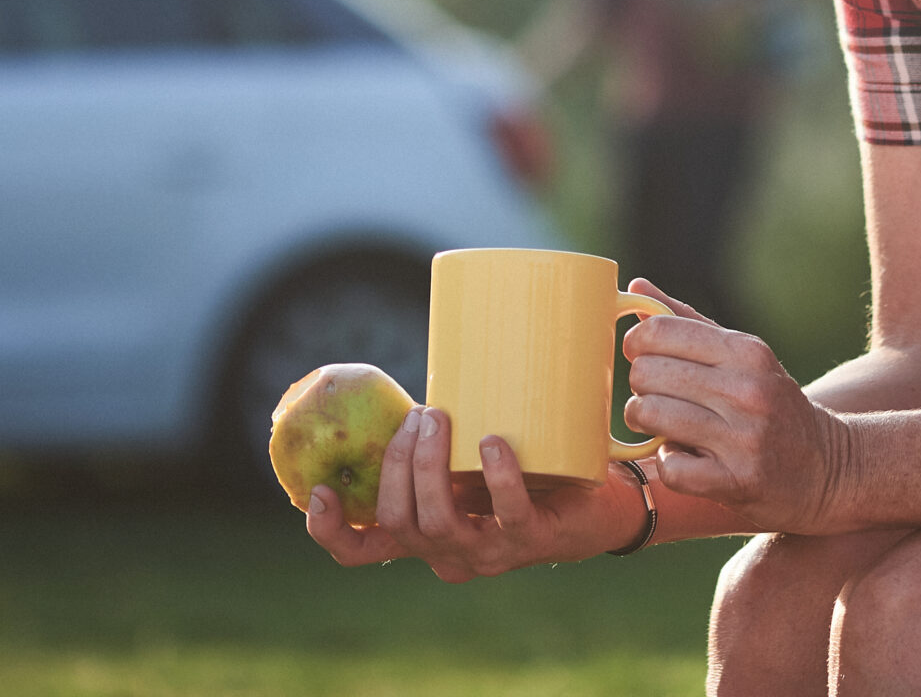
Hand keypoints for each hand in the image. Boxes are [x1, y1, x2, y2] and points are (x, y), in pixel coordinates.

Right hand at [302, 403, 645, 581]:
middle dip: (396, 465)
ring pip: (438, 524)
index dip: (331, 532)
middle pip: (397, 521)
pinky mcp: (532, 541)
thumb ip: (439, 428)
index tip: (319, 491)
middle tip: (419, 416)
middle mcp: (449, 552)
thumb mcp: (469, 450)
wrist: (601, 498)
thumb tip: (417, 369)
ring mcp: (489, 552)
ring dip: (431, 467)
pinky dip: (497, 477)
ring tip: (440, 419)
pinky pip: (506, 514)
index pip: (361, 551)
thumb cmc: (527, 467)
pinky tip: (492, 444)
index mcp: (424, 533)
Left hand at [621, 279, 853, 535]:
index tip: (641, 357)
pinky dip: (667, 464)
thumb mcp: (743, 356)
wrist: (827, 467)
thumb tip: (636, 287)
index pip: (659, 331)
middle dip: (640, 386)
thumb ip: (688, 322)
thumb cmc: (772, 404)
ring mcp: (744, 438)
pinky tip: (683, 457)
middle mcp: (748, 390)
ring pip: (651, 415)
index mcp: (746, 351)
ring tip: (662, 426)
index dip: (636, 344)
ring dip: (645, 423)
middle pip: (648, 373)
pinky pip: (671, 467)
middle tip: (654, 395)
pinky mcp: (738, 481)